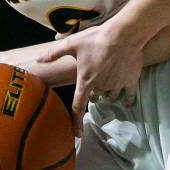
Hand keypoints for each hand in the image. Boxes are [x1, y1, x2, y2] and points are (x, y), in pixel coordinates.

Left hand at [37, 21, 144, 136]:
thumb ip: (54, 53)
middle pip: (95, 97)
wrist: (124, 35)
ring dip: (108, 93)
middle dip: (94, 94)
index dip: (76, 121)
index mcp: (86, 81)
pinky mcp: (131, 81)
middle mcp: (101, 87)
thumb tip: (38, 61)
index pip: (78, 107)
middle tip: (94, 82)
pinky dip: (127, 100)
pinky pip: (129, 96)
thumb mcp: (72, 44)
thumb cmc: (96, 39)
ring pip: (111, 96)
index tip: (77, 134)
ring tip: (109, 82)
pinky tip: (127, 102)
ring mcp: (117, 85)